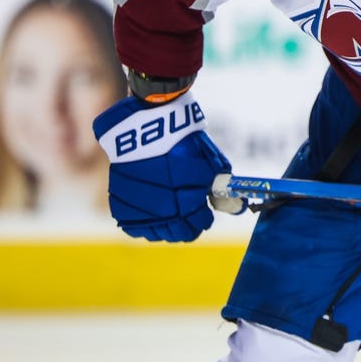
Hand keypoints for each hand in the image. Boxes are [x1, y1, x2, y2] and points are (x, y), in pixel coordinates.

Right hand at [93, 92, 242, 241]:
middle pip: (181, 233)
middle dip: (189, 226)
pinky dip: (144, 224)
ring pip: (158, 233)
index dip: (204, 219)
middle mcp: (166, 211)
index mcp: (190, 202)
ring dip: (167, 227)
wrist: (146, 128)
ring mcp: (142, 210)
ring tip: (170, 214)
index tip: (204, 213)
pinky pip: (135, 228)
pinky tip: (151, 214)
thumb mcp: (210, 162)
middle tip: (188, 216)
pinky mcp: (122, 206)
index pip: (201, 224)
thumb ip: (222, 187)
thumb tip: (238, 207)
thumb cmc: (183, 142)